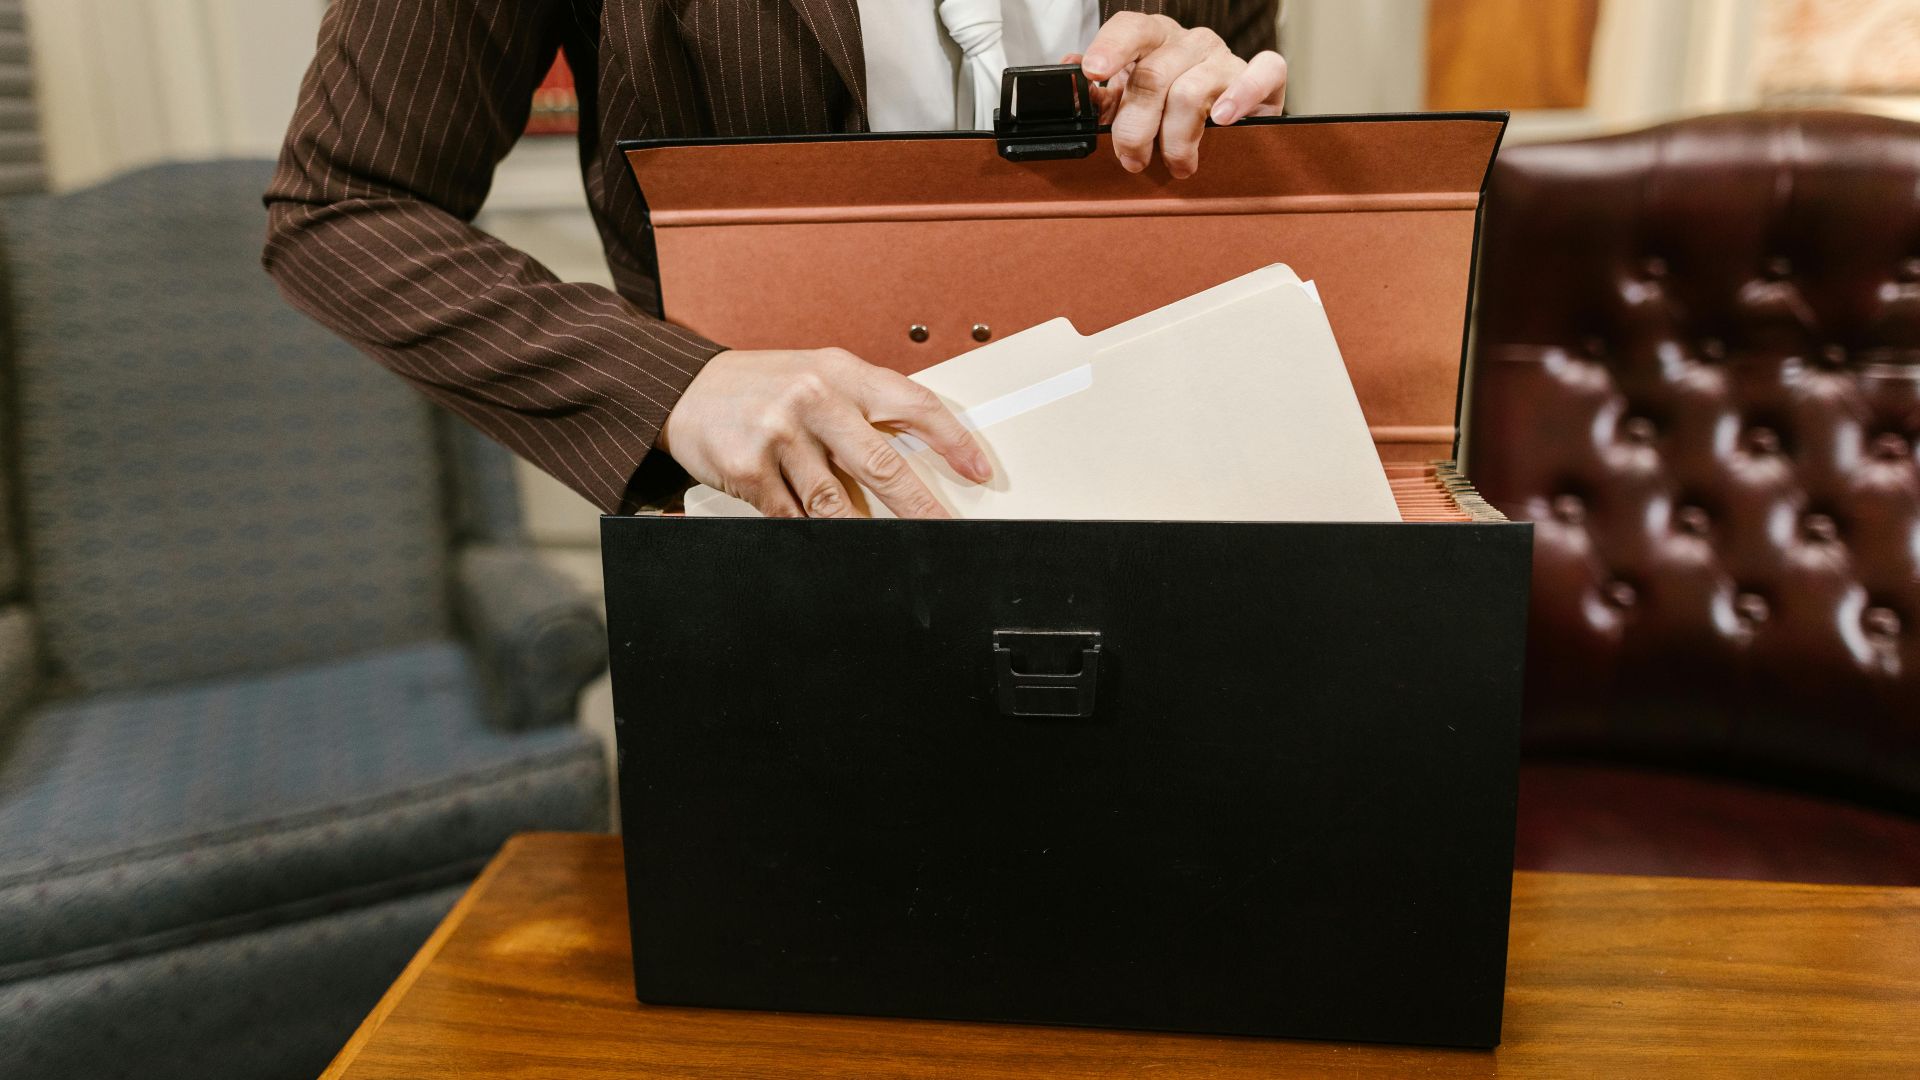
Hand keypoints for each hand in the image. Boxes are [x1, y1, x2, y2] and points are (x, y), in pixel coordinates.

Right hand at [659, 348, 990, 517]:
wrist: (685, 389)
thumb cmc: (764, 386)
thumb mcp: (820, 376)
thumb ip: (866, 406)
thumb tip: (920, 457)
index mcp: (841, 371)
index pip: (913, 402)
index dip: (953, 440)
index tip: (978, 471)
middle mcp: (814, 397)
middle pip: (881, 464)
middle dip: (920, 507)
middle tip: (945, 532)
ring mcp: (779, 434)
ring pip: (837, 502)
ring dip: (863, 530)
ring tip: (882, 544)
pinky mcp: (750, 470)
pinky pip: (795, 517)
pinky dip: (812, 530)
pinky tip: (821, 533)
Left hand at [1068, 13, 1287, 178]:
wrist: (1230, 133)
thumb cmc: (1171, 120)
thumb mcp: (1129, 109)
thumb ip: (1100, 98)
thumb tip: (1071, 77)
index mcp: (1154, 42)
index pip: (1130, 28)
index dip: (1110, 48)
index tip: (1093, 73)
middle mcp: (1189, 43)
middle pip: (1153, 75)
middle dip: (1136, 126)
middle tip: (1132, 159)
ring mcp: (1225, 58)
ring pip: (1191, 91)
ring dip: (1176, 139)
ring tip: (1176, 164)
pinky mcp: (1265, 77)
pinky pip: (1261, 73)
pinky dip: (1240, 96)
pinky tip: (1222, 120)